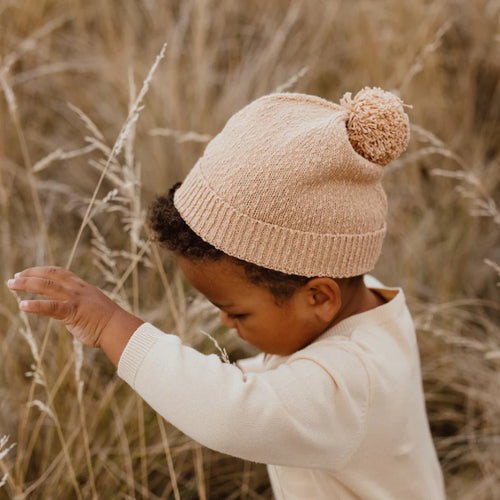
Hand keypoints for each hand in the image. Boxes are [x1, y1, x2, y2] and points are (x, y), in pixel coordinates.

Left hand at [7, 266, 141, 351]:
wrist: (118, 328)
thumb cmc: (107, 323)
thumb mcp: (92, 308)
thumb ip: (78, 307)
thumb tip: (68, 314)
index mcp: (82, 287)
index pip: (59, 272)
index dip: (42, 271)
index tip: (28, 272)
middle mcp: (77, 289)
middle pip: (50, 275)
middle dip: (30, 274)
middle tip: (13, 278)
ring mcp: (75, 299)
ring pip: (47, 286)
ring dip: (27, 284)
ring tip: (11, 284)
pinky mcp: (73, 312)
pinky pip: (51, 307)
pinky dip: (35, 305)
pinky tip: (22, 306)